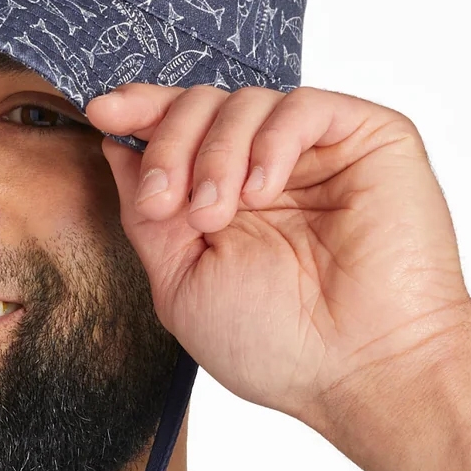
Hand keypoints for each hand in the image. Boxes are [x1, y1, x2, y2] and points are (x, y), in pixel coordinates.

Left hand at [87, 84, 470, 431]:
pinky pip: (303, 106)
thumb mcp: (180, 282)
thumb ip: (146, 215)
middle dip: (169, 145)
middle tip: (168, 203)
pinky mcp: (368, 140)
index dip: (139, 112)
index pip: (177, 131)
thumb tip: (119, 148)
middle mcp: (267, 171)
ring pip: (245, 100)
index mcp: (224, 200)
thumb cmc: (279, 345)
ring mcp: (316, 155)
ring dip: (215, 154)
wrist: (363, 369)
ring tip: (217, 215)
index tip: (103, 113)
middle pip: (201, 105)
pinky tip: (263, 190)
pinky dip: (270, 141)